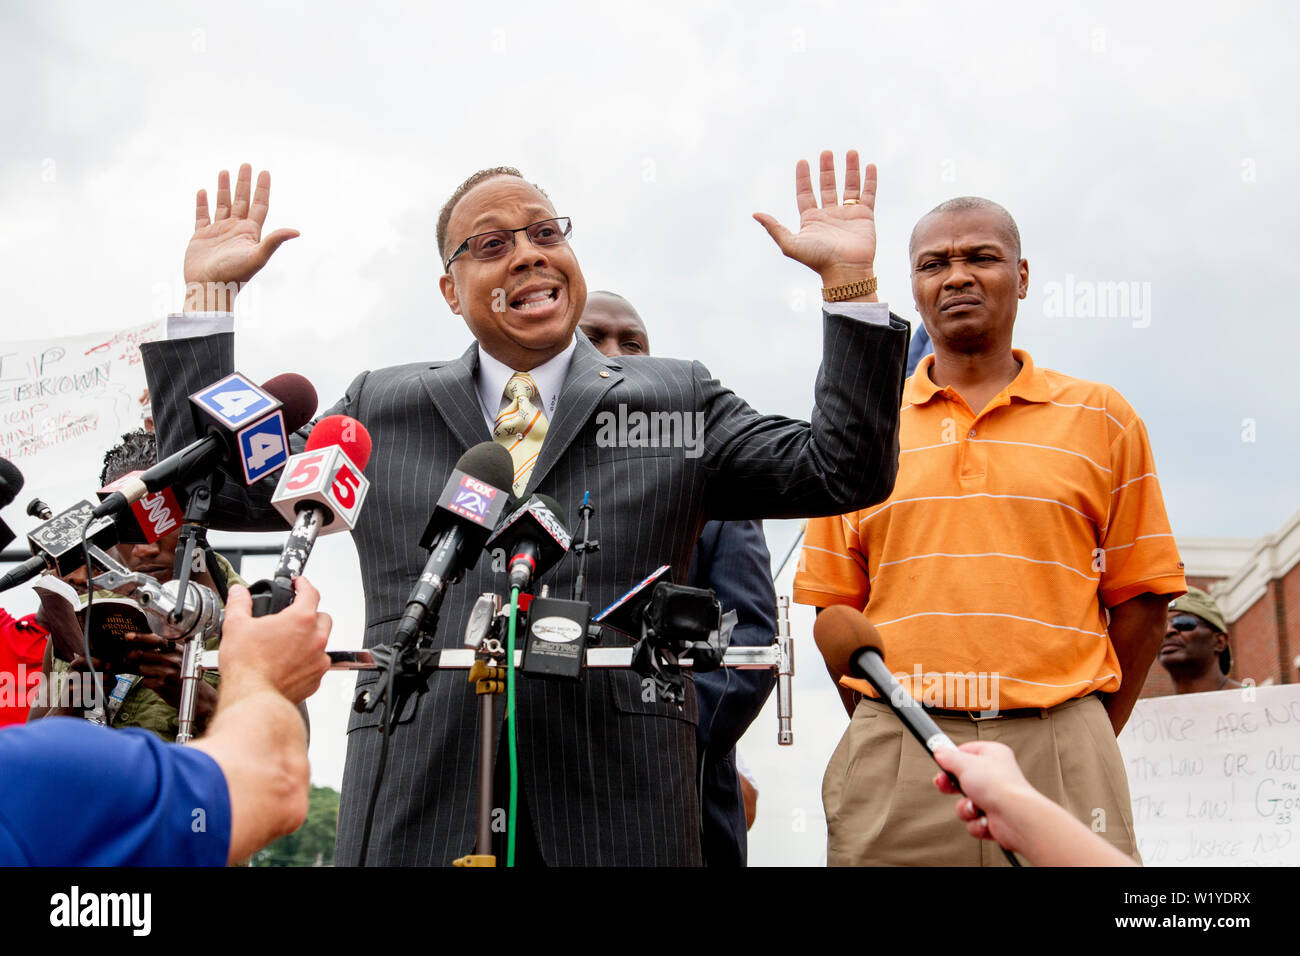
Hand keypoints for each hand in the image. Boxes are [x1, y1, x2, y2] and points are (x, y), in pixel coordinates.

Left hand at [121, 632, 217, 729]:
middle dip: (135, 657)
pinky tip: (159, 684)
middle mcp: (174, 659)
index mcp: (178, 650)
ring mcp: (168, 671)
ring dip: (144, 672)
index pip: (157, 639)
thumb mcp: (180, 661)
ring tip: (156, 676)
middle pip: (143, 654)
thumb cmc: (187, 678)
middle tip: (131, 658)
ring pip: (142, 668)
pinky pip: (145, 681)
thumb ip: (162, 654)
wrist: (198, 697)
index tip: (128, 636)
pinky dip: (149, 683)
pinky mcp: (162, 684)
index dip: (141, 637)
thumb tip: (136, 651)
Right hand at [183, 163, 298, 310]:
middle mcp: (236, 230)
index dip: (262, 189)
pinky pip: (202, 215)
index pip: (259, 206)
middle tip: (247, 164)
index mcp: (250, 233)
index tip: (264, 171)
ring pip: (222, 205)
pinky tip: (203, 191)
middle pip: (242, 201)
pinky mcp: (201, 237)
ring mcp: (218, 232)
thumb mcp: (257, 256)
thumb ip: (274, 241)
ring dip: (223, 188)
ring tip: (225, 171)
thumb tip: (297, 231)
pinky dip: (202, 203)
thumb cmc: (234, 275)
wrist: (209, 288)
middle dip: (244, 183)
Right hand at [218, 579, 330, 704]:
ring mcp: (318, 660)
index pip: (311, 592)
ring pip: (322, 642)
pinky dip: (307, 661)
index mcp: (301, 620)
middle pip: (322, 617)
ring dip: (309, 639)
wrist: (252, 698)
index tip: (299, 583)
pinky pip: (317, 664)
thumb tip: (239, 592)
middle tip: (292, 616)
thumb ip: (240, 603)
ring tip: (288, 643)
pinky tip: (288, 663)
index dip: (304, 584)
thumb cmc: (247, 666)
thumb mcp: (236, 625)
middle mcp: (316, 639)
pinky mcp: (316, 679)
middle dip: (310, 614)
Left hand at [754, 150, 877, 289]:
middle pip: (827, 186)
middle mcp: (829, 215)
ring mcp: (847, 214)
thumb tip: (755, 214)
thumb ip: (774, 228)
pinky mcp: (865, 216)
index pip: (805, 193)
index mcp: (811, 219)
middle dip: (826, 169)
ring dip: (850, 169)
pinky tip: (870, 165)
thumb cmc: (818, 259)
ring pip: (849, 186)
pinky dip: (870, 180)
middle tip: (826, 152)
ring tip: (851, 151)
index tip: (802, 161)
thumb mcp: (790, 244)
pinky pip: (868, 194)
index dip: (803, 178)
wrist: (846, 270)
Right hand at [932, 741, 1034, 851]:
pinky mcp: (995, 818)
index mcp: (992, 755)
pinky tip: (985, 819)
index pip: (966, 752)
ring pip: (966, 802)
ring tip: (974, 807)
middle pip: (963, 778)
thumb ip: (948, 757)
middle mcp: (995, 775)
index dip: (951, 760)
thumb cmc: (998, 786)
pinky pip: (974, 819)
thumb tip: (939, 751)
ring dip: (965, 807)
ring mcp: (995, 797)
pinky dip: (976, 822)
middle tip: (946, 786)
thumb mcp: (965, 763)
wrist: (1015, 818)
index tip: (940, 765)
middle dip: (953, 787)